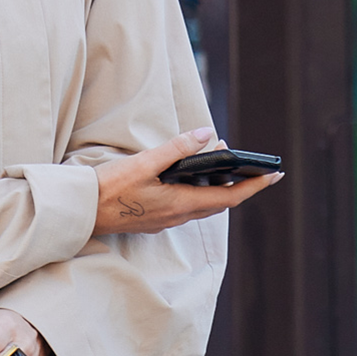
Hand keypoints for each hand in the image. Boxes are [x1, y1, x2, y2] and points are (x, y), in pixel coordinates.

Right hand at [95, 130, 275, 235]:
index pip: (230, 197)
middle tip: (251, 164)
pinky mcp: (155, 219)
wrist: (80, 213)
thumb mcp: (144, 163)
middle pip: (220, 202)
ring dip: (217, 187)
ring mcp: (166, 220)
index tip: (275, 174)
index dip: (255, 185)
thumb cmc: (109, 188)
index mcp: (181, 204)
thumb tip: (208, 135)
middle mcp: (178, 216)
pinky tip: (190, 178)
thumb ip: (177, 148)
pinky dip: (197, 191)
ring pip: (203, 205)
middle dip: (239, 183)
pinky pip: (187, 206)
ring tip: (222, 164)